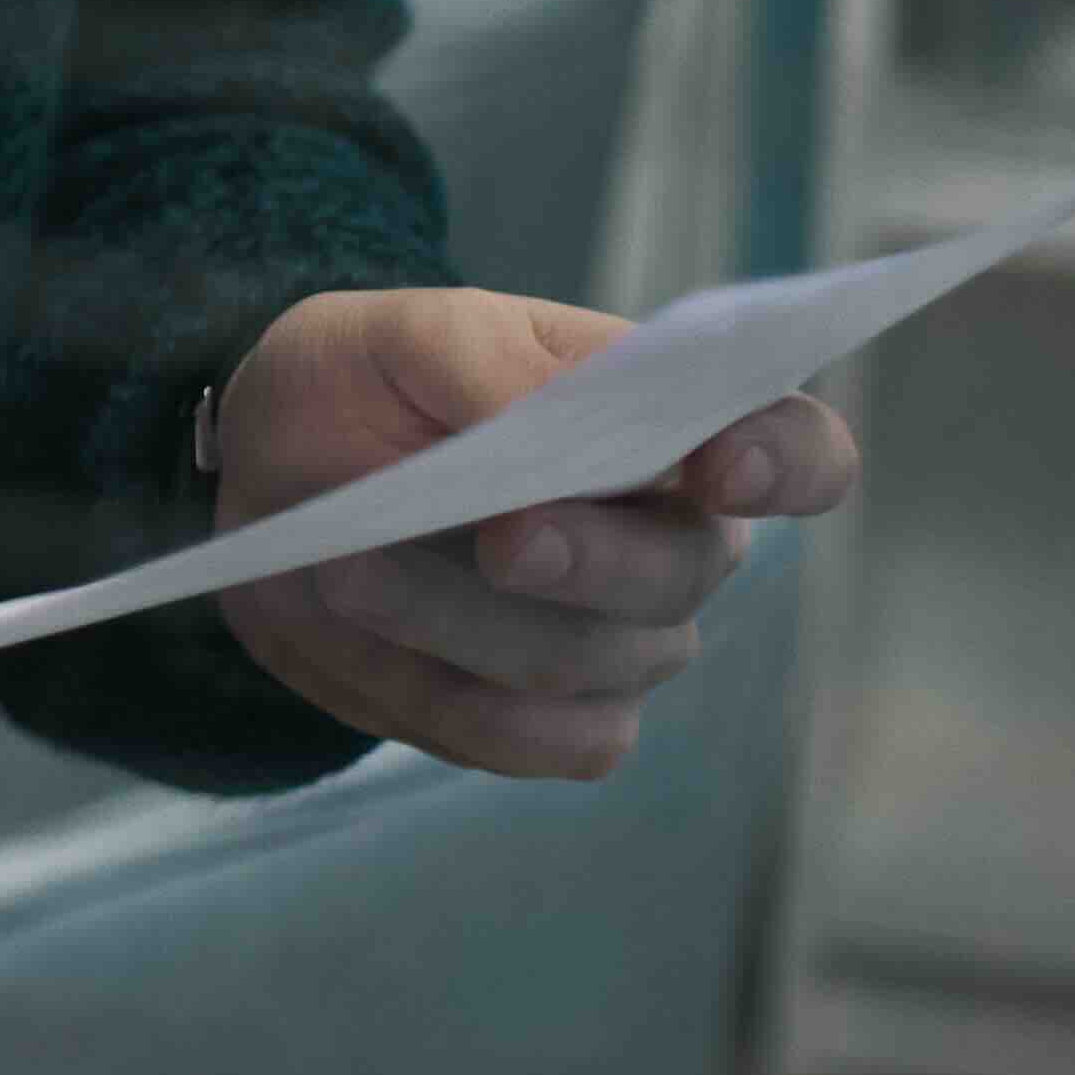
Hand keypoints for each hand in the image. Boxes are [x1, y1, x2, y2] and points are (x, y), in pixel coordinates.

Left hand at [209, 286, 859, 779]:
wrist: (274, 479)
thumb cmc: (369, 383)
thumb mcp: (405, 332)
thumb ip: (491, 360)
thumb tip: (552, 414)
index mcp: (674, 425)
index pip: (799, 452)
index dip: (784, 464)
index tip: (722, 463)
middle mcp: (678, 543)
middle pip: (684, 571)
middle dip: (588, 558)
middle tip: (502, 535)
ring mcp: (627, 645)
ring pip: (586, 661)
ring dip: (458, 617)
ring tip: (348, 565)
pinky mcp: (556, 721)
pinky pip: (545, 742)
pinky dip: (445, 698)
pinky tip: (369, 637)